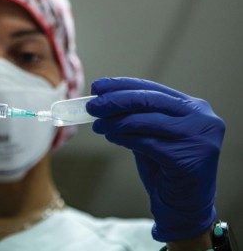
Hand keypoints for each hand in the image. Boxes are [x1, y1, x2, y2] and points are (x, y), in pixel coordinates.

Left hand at [86, 77, 224, 241]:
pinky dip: (123, 137)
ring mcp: (199, 138)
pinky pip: (146, 142)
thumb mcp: (152, 135)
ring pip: (145, 121)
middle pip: (148, 101)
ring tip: (98, 125)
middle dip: (115, 101)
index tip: (97, 86)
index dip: (122, 85)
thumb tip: (102, 101)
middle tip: (91, 105)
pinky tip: (111, 136)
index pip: (152, 89)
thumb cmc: (165, 168)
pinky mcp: (188, 158)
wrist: (182, 206)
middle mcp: (201, 118)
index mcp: (193, 107)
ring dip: (115, 121)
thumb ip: (136, 118)